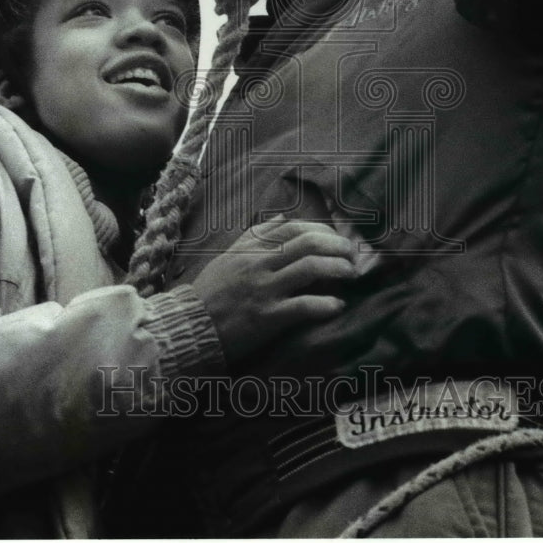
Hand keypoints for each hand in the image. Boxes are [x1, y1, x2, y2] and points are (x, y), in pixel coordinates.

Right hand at [191, 216, 366, 363]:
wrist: (190, 325)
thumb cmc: (212, 291)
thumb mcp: (229, 255)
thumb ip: (255, 236)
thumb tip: (282, 218)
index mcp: (251, 248)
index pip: (294, 227)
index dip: (323, 231)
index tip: (337, 240)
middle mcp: (260, 264)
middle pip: (308, 243)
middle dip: (338, 247)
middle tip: (352, 256)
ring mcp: (264, 289)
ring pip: (311, 268)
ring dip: (338, 269)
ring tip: (351, 275)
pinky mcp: (267, 317)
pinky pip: (304, 306)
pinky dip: (326, 304)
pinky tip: (337, 306)